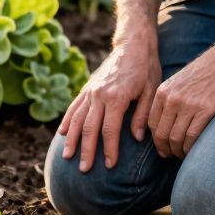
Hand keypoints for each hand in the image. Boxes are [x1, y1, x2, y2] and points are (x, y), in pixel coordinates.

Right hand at [59, 32, 161, 171]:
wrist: (132, 45)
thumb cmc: (146, 68)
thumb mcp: (152, 91)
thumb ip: (142, 115)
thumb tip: (136, 138)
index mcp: (117, 97)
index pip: (110, 130)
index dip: (109, 149)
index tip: (110, 165)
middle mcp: (99, 95)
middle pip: (89, 128)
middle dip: (86, 150)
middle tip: (84, 170)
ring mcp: (91, 91)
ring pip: (76, 118)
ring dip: (71, 139)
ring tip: (68, 157)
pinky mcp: (87, 88)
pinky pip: (73, 107)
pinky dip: (67, 120)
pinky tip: (62, 133)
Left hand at [148, 46, 214, 158]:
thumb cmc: (207, 70)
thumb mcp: (180, 81)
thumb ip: (170, 98)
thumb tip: (167, 122)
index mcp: (163, 91)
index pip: (152, 123)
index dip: (156, 139)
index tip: (162, 147)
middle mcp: (172, 99)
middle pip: (162, 133)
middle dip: (165, 149)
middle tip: (171, 156)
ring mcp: (188, 105)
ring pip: (176, 138)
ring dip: (178, 151)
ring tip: (184, 155)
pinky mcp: (205, 110)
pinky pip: (192, 136)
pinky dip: (191, 148)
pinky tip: (194, 151)